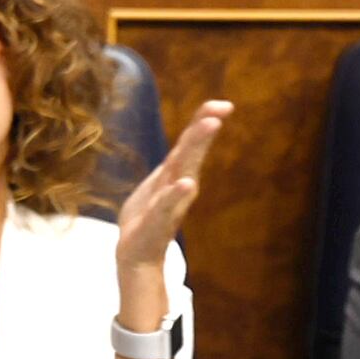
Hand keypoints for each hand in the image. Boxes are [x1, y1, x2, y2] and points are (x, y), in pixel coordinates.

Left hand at [114, 100, 230, 281]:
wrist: (136, 254)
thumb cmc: (147, 216)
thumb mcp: (160, 182)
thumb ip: (174, 164)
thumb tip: (186, 143)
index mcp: (175, 174)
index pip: (190, 143)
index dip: (203, 121)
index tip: (223, 104)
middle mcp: (178, 185)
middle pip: (190, 152)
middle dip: (202, 131)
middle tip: (219, 111)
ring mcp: (170, 202)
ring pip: (182, 171)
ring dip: (195, 150)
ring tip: (208, 128)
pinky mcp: (157, 221)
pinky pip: (166, 205)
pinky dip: (176, 194)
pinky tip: (187, 183)